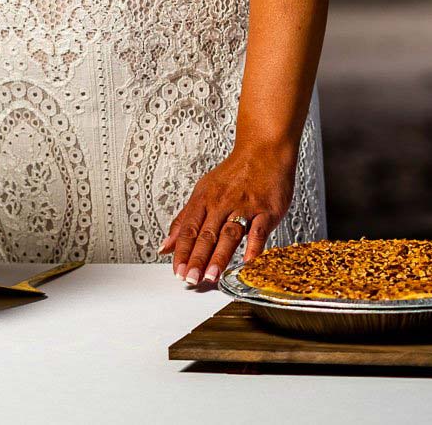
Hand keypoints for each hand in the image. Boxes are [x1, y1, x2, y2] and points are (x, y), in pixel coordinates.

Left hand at [158, 139, 295, 287]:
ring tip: (211, 276)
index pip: (188, 229)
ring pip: (229, 234)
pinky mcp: (266, 210)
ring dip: (219, 257)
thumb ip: (184, 220)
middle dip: (196, 259)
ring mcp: (244, 207)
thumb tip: (165, 245)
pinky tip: (247, 262)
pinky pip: (258, 230)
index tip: (177, 271)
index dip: (181, 251)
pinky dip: (253, 246)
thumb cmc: (234, 173)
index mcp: (204, 199)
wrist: (263, 150)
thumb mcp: (203, 191)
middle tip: (190, 279)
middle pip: (206, 234)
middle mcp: (222, 203)